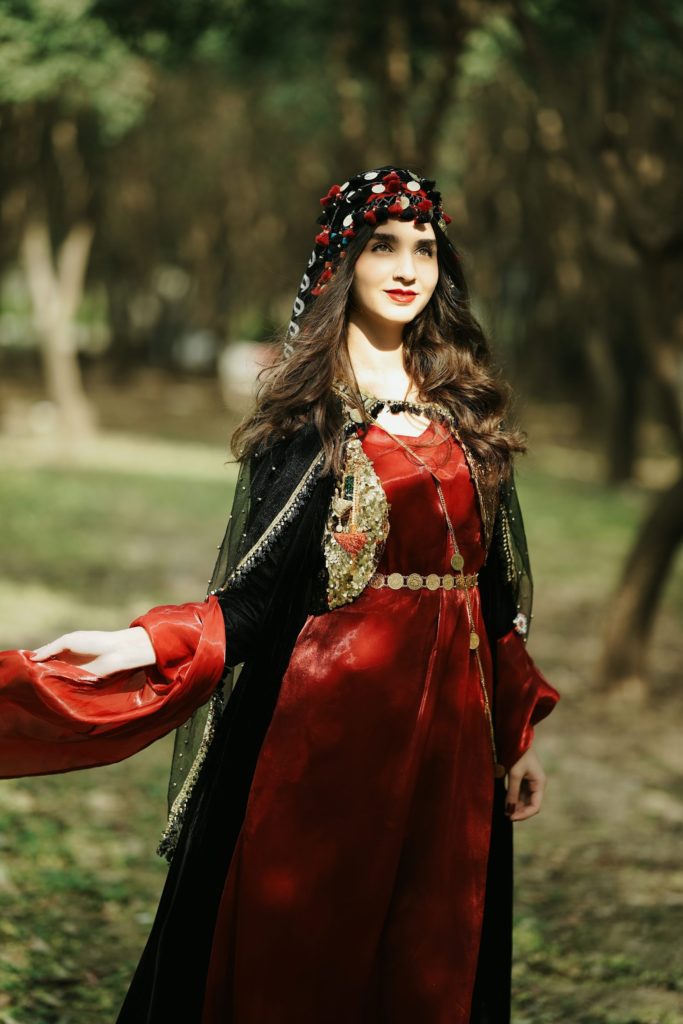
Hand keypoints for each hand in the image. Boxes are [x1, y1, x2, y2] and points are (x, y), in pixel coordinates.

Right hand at [30, 627, 155, 677]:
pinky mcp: (79, 682)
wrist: (115, 652)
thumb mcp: (69, 640)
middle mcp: (66, 660)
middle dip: (38, 672)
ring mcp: (72, 671)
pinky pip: (65, 686)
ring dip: (47, 681)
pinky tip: (48, 690)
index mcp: (63, 647)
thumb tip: (33, 658)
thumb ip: (51, 648)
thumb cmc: (93, 641)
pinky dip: (58, 687)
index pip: (44, 654)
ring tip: (34, 685)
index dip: (34, 659)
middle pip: (48, 668)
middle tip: (25, 678)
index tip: (23, 665)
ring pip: (55, 678)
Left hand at [505, 745, 545, 821]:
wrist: (514, 738)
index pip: (535, 806)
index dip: (524, 814)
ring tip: (503, 810)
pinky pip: (519, 793)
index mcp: (539, 783)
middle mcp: (537, 784)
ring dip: (515, 806)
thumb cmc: (517, 754)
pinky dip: (512, 799)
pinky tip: (504, 802)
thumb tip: (508, 810)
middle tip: (505, 815)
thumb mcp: (514, 774)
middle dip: (518, 811)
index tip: (511, 817)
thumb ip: (512, 793)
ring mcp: (530, 782)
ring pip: (523, 800)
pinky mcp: (522, 779)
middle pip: (530, 805)